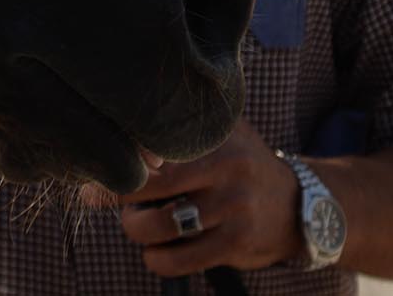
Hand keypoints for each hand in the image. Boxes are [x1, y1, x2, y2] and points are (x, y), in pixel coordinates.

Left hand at [79, 120, 301, 277]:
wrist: (295, 205)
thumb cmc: (237, 167)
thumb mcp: (216, 137)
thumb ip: (165, 143)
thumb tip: (99, 173)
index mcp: (215, 134)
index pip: (153, 144)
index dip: (120, 163)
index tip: (96, 177)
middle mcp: (226, 165)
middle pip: (149, 183)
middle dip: (122, 199)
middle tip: (118, 202)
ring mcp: (234, 206)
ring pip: (160, 225)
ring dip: (138, 230)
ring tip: (141, 225)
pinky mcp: (237, 243)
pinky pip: (179, 259)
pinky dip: (157, 259)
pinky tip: (158, 252)